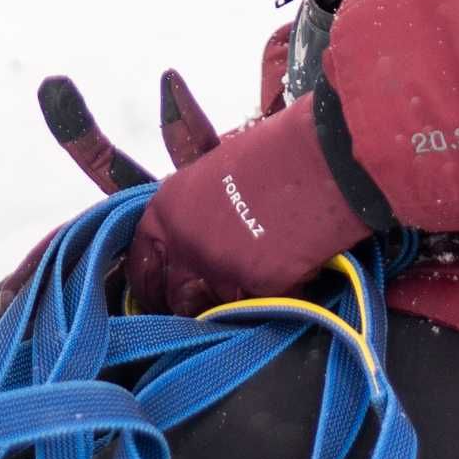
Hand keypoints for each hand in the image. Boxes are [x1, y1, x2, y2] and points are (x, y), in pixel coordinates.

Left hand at [124, 86, 371, 319]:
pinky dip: (271, 296)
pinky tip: (287, 274)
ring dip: (230, 301)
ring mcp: (219, 272)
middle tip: (203, 301)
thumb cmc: (272, 152)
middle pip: (172, 295)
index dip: (148, 275)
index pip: (140, 256)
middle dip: (186, 302)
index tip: (158, 286)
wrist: (318, 161)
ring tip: (251, 285)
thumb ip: (197, 207)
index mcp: (167, 210)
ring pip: (215, 307)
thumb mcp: (216, 172)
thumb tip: (200, 225)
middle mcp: (184, 245)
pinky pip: (259, 305)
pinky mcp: (256, 292)